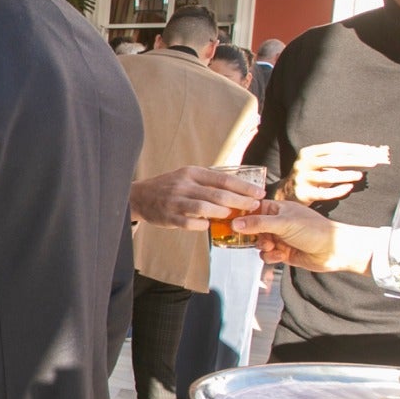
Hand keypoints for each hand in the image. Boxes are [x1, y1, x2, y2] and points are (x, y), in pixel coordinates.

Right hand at [127, 166, 263, 229]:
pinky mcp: (168, 216)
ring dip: (222, 213)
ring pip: (204, 208)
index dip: (244, 186)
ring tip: (233, 216)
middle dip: (239, 201)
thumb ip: (209, 182)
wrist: (139, 196)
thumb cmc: (169, 186)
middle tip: (253, 206)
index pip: (223, 178)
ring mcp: (175, 201)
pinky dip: (201, 225)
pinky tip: (208, 226)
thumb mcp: (188, 176)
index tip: (259, 192)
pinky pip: (189, 223)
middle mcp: (184, 185)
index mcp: (192, 173)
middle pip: (217, 194)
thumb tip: (238, 189)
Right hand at [230, 201, 378, 273]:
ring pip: (258, 243)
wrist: (334, 250)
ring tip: (272, 247)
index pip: (253, 208)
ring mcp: (279, 237)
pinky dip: (270, 256)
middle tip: (255, 238)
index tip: (230, 221)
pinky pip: (266, 255)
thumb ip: (258, 223)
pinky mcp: (282, 252)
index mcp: (277, 209)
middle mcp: (276, 222)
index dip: (241, 214)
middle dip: (252, 235)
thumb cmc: (314, 230)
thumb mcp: (283, 223)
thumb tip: (235, 223)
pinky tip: (280, 256)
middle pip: (252, 228)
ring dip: (262, 247)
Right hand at [281, 142, 389, 204]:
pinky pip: (324, 193)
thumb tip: (365, 156)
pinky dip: (338, 190)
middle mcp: (303, 164)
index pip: (335, 147)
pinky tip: (348, 188)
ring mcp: (302, 179)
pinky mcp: (303, 193)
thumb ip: (337, 159)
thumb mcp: (319, 164)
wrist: (286, 192)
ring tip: (360, 175)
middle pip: (333, 159)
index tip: (371, 151)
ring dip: (346, 175)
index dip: (354, 148)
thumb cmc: (311, 176)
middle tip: (373, 162)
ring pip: (328, 176)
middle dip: (355, 160)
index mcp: (308, 152)